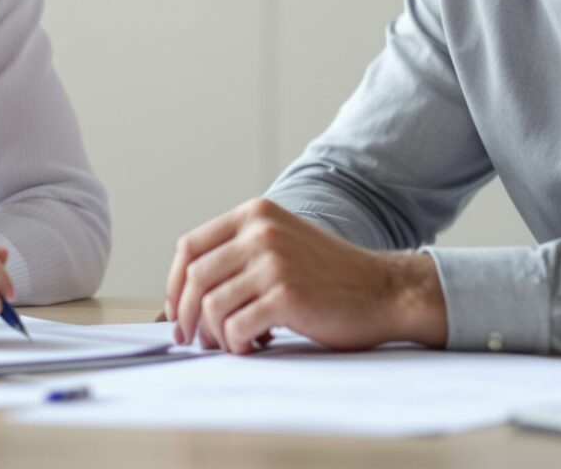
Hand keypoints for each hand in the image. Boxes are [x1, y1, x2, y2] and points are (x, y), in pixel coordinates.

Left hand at [165, 198, 447, 353]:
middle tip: (195, 340)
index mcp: (255, 215)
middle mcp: (260, 231)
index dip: (174, 285)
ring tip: (236, 343)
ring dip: (216, 335)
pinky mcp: (286, 294)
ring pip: (211, 307)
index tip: (176, 312)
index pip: (189, 247)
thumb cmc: (331, 278)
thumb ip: (240, 254)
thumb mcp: (282, 245)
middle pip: (194, 279)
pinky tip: (257, 346)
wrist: (385, 291)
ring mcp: (273, 261)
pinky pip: (235, 328)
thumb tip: (186, 294)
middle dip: (187, 316)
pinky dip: (238, 345)